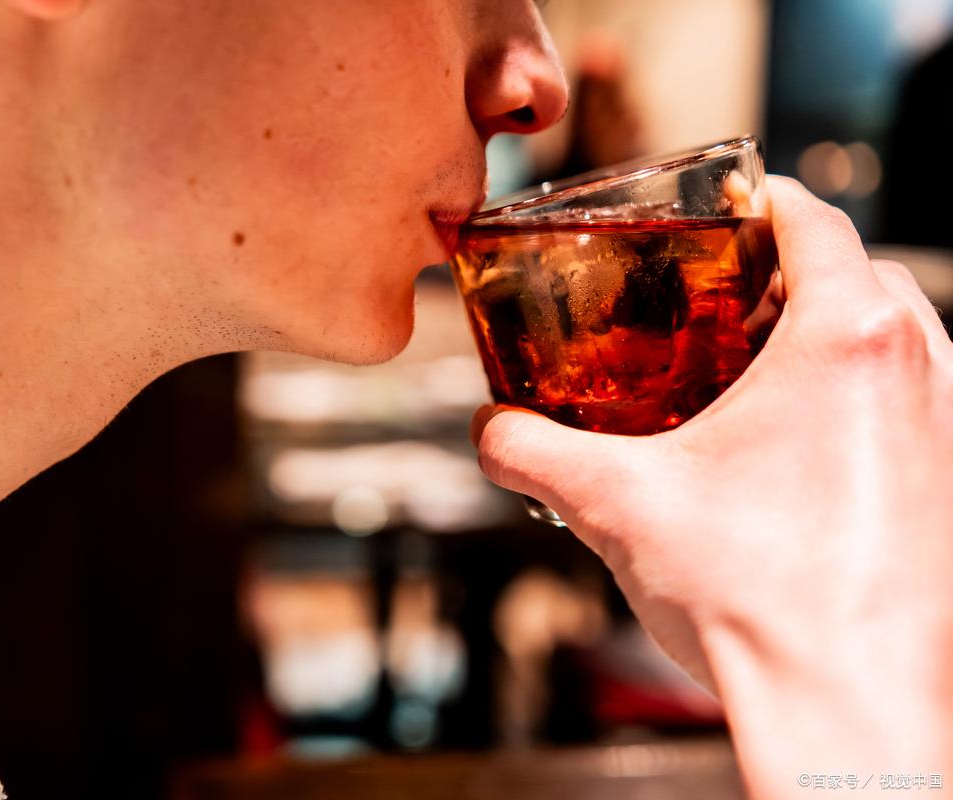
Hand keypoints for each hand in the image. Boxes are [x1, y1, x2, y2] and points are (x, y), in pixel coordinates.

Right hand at [472, 177, 952, 789]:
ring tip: (753, 372)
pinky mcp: (952, 482)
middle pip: (858, 272)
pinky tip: (792, 449)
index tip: (726, 204)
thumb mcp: (615, 503)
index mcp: (848, 339)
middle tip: (720, 296)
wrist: (845, 706)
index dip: (761, 199)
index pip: (815, 218)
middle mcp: (921, 367)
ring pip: (895, 337)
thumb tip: (491, 431)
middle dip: (788, 272)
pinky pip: (912, 402)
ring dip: (829, 334)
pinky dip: (859, 395)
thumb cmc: (757, 598)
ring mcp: (949, 426)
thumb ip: (531, 450)